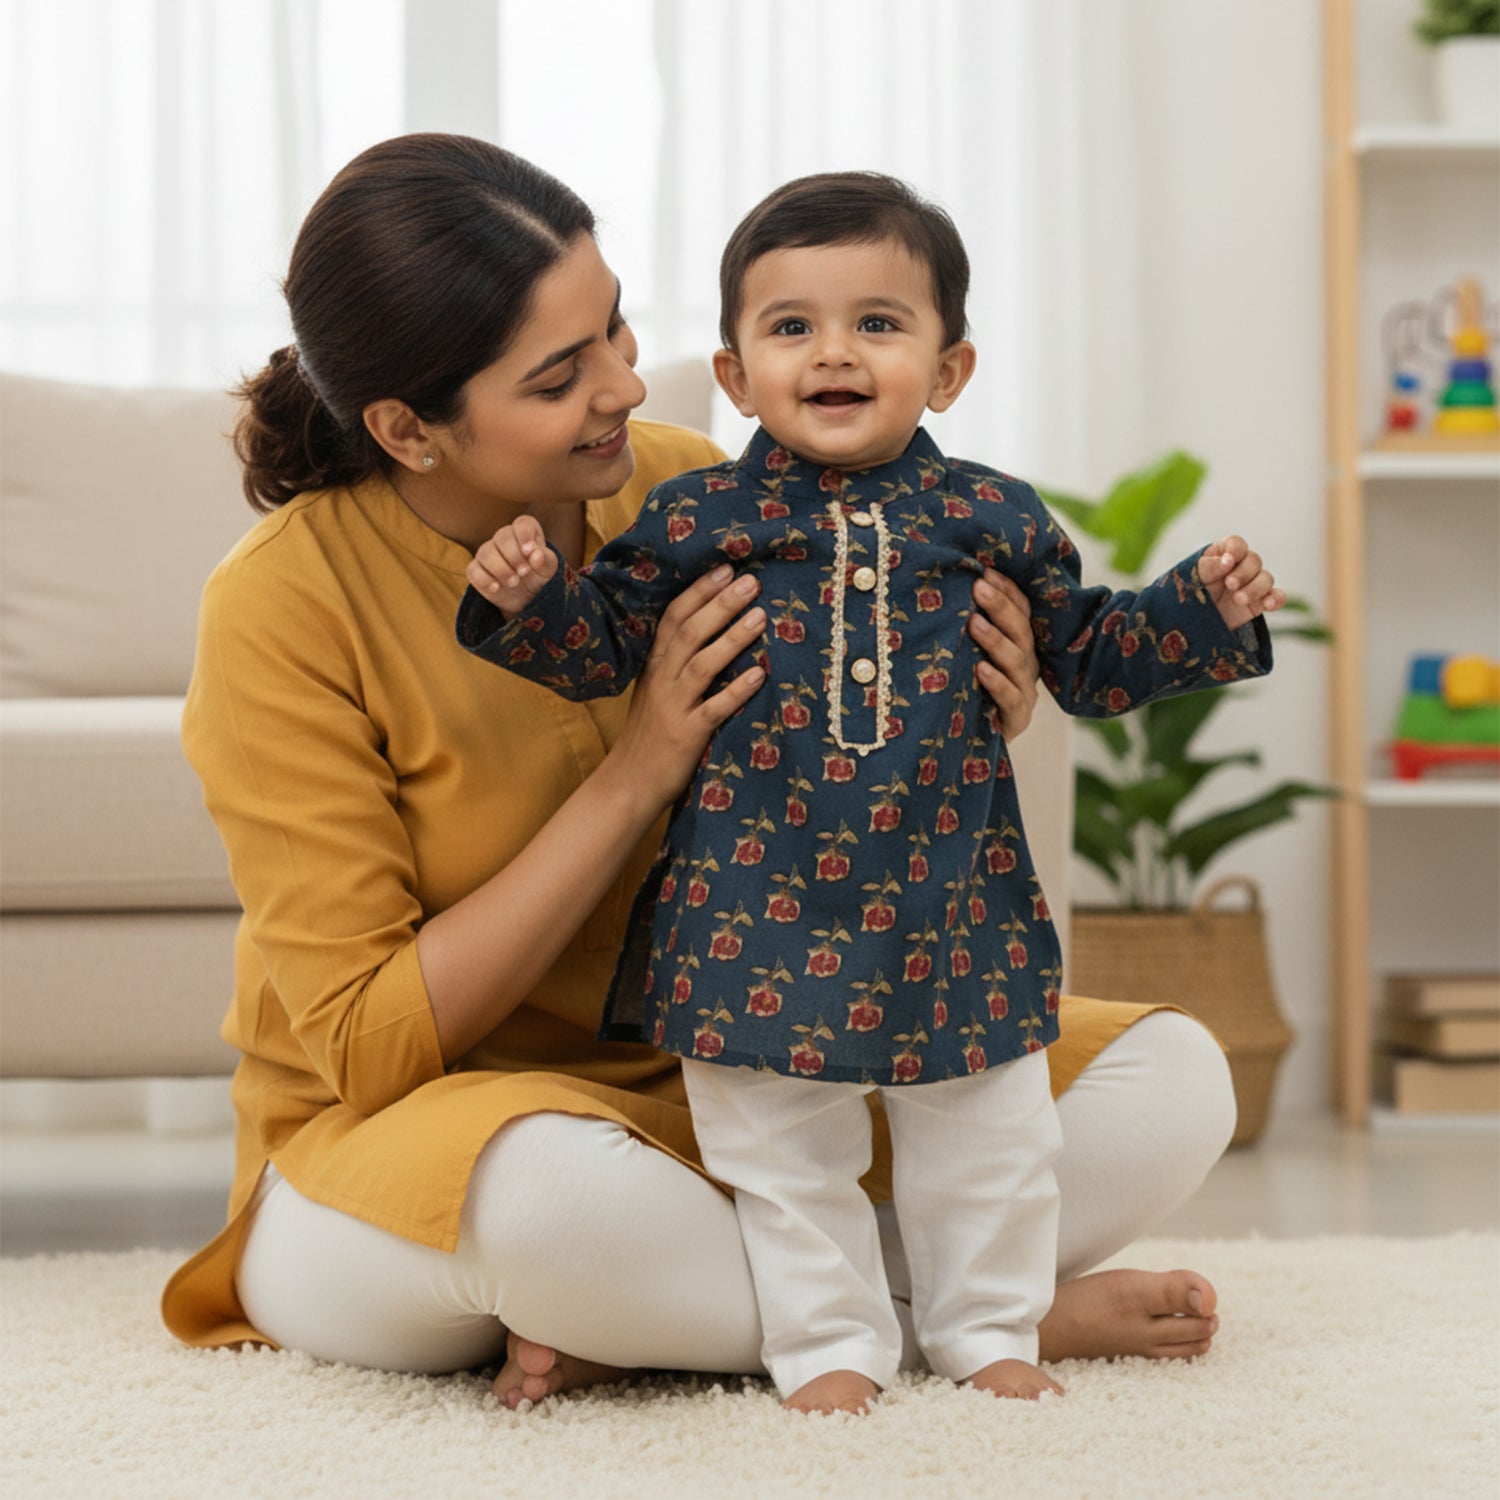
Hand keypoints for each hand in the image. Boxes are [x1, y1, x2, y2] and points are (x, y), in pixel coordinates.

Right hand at [466, 515, 558, 617]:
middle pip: (502, 537)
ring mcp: (487, 552)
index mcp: (525, 532)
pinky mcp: (476, 569)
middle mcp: (504, 538)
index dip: (525, 536)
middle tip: (524, 573)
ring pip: (486, 553)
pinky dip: (485, 580)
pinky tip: (496, 588)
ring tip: (514, 583)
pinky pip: (473, 570)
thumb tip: (536, 554)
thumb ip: (545, 559)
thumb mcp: (548, 568)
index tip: (529, 553)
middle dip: (514, 556)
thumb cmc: (539, 575)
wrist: (526, 597)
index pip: (522, 524)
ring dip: (501, 569)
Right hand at [607, 565, 765, 810]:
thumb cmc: (650, 735)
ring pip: (702, 665)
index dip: (699, 592)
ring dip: (731, 639)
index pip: (673, 618)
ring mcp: (673, 708)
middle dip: (720, 604)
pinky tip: (759, 676)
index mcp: (655, 665)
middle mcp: (662, 681)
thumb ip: (677, 662)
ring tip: (760, 616)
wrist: (629, 783)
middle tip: (751, 582)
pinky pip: (714, 710)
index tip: (725, 569)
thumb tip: (713, 628)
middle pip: (689, 633)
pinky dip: (736, 691)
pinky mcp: (687, 735)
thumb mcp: (657, 690)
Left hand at [968, 568, 1039, 738]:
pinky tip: (981, 669)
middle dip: (1000, 606)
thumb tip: (943, 590)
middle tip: (978, 585)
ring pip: (1017, 661)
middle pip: (1021, 630)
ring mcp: (1024, 692)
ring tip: (974, 622)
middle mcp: (1026, 665)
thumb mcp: (967, 657)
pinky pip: (1010, 698)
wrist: (970, 744)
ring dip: (995, 639)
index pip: (1021, 611)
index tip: (985, 570)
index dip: (1007, 590)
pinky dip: (997, 682)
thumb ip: (966, 631)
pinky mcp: (1016, 719)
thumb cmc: (967, 692)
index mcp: (1019, 646)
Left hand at [1197, 536, 1285, 631]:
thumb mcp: (1194, 576)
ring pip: (1266, 578)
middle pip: (1254, 561)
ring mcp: (1252, 583)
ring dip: (1255, 588)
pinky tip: (1268, 604)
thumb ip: (1209, 565)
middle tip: (1230, 584)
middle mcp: (1241, 566)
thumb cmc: (1194, 592)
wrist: (1196, 620)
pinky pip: (1277, 597)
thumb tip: (1228, 560)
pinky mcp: (1260, 601)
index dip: (1235, 550)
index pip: (1236, 544)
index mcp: (1224, 553)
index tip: (1228, 561)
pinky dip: (1276, 599)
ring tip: (1238, 600)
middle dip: (1243, 573)